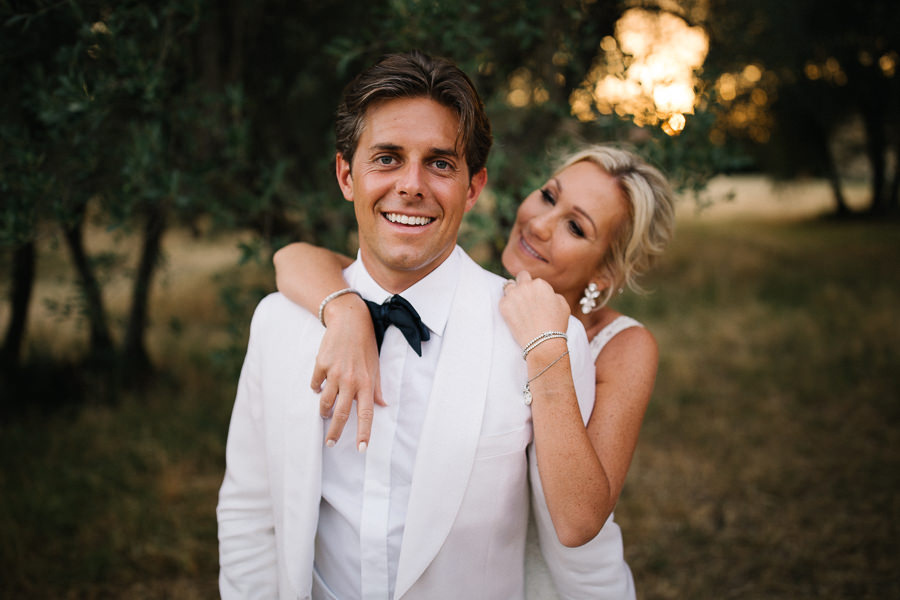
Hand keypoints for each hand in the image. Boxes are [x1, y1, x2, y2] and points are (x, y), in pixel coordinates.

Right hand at [312, 293, 384, 450]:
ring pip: (325, 402)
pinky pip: (315, 385)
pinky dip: (316, 388)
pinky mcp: (321, 365)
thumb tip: (382, 405)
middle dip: (335, 432)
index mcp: (367, 383)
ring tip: (325, 414)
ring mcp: (334, 373)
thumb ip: (377, 387)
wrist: (349, 321)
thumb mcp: (376, 365)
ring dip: (324, 411)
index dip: (364, 433)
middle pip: (341, 414)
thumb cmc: (365, 345)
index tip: (361, 448)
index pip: (366, 414)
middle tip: (330, 443)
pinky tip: (319, 386)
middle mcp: (351, 380)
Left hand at [499, 271, 570, 348]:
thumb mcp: (563, 304)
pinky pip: (503, 301)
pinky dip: (507, 306)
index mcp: (540, 283)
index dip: (535, 289)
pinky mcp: (504, 306)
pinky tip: (514, 315)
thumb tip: (546, 293)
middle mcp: (525, 286)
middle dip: (522, 284)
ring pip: (508, 287)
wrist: (543, 342)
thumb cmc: (556, 324)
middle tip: (524, 295)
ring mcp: (513, 295)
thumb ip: (553, 294)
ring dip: (512, 293)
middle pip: (520, 277)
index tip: (536, 298)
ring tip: (517, 304)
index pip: (534, 280)